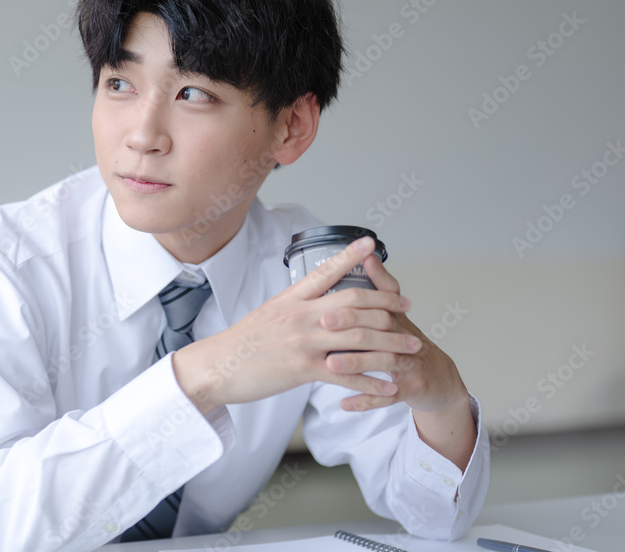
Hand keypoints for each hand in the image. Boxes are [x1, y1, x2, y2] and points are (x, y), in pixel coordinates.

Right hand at [173, 236, 418, 414]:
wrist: (217, 366)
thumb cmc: (241, 343)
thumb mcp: (267, 314)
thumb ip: (294, 306)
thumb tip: (315, 299)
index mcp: (291, 299)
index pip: (325, 271)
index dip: (350, 256)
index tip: (371, 243)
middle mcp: (301, 316)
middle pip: (354, 304)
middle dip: (387, 305)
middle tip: (408, 305)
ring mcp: (303, 342)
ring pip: (359, 339)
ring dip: (392, 343)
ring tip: (412, 345)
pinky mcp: (303, 369)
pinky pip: (347, 375)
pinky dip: (372, 382)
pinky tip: (389, 386)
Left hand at [329, 254, 467, 413]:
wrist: (439, 379)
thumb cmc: (407, 341)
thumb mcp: (396, 312)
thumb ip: (380, 285)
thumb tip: (367, 253)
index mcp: (396, 318)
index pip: (380, 301)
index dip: (357, 298)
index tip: (330, 297)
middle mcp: (406, 338)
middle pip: (381, 329)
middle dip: (351, 326)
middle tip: (324, 324)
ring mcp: (410, 365)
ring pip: (383, 363)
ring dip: (356, 364)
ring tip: (331, 364)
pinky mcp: (412, 389)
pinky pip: (387, 397)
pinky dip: (365, 400)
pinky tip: (344, 404)